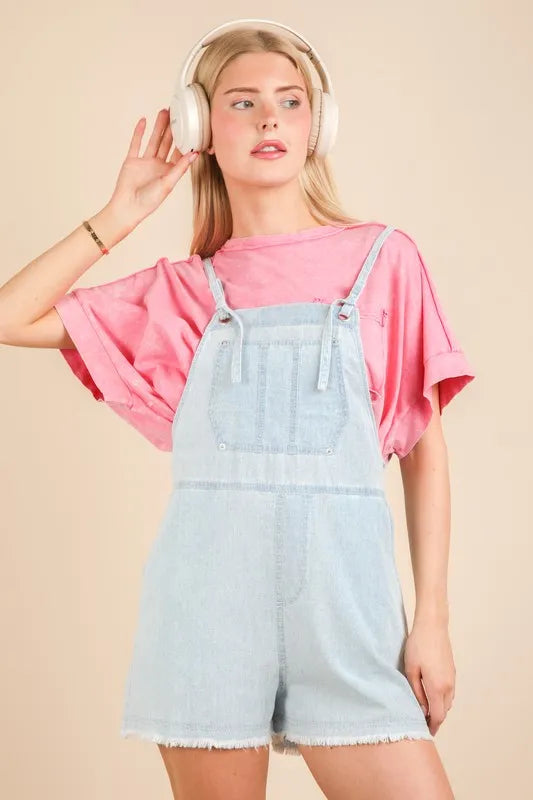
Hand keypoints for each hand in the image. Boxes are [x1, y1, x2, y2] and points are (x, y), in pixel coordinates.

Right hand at [107, 107, 198, 229]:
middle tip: (177, 113)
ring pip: (153, 140)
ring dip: (158, 127)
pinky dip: (139, 132)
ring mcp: (145, 162)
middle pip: (167, 143)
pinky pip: (136, 143)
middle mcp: (158, 166)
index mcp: (169, 172)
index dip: (185, 141)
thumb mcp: (168, 183)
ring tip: (164, 112)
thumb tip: (195, 154)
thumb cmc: (149, 201)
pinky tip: (144, 121)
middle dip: (172, 129)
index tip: (191, 127)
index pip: (179, 153)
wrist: (128, 206)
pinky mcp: (132, 160)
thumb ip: (180, 168)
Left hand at [403, 618, 455, 735]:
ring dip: (439, 708)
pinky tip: (431, 693)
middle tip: (422, 721)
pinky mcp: (452, 670)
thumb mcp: (411, 669)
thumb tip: (421, 708)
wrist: (433, 625)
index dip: (432, 726)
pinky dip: (442, 698)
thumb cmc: (418, 645)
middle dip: (435, 718)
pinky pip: (449, 691)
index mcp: (437, 687)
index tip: (425, 732)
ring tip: (425, 709)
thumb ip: (416, 692)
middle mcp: (448, 685)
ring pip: (448, 701)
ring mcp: (452, 677)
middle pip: (444, 710)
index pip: (438, 715)